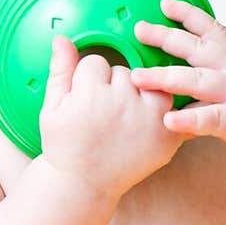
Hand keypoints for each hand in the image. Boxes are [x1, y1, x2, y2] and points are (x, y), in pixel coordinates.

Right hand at [39, 35, 184, 200]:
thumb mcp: (52, 108)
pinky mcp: (167, 136)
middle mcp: (124, 102)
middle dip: (116, 86)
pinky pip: (172, 108)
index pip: (97, 63)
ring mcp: (150, 119)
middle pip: (126, 72)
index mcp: (92, 92)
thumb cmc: (64, 145)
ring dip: (143, 95)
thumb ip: (61, 70)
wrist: (83, 185)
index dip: (89, 80)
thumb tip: (62, 39)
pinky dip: (166, 113)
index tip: (84, 99)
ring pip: (151, 85)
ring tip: (125, 120)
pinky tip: (151, 124)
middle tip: (105, 113)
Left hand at [130, 0, 225, 174]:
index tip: (163, 2)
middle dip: (166, 37)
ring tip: (137, 77)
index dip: (187, 12)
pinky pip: (212, 118)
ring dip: (165, 77)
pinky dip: (189, 118)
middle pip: (197, 48)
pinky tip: (168, 120)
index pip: (211, 28)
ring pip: (198, 80)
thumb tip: (182, 56)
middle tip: (138, 30)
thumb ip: (216, 67)